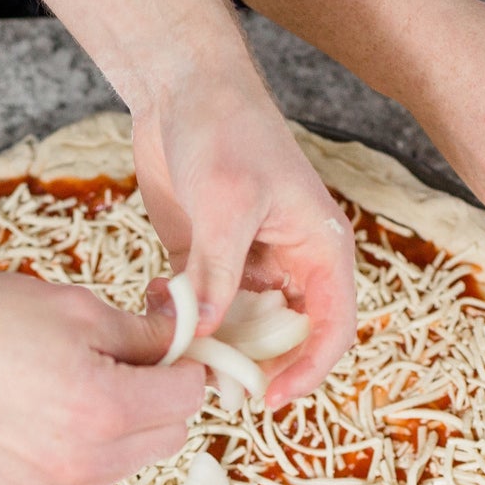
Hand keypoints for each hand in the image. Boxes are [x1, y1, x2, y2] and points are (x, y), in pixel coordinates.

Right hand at [0, 265, 205, 484]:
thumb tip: (190, 343)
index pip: (189, 398)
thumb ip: (146, 333)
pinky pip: (76, 477)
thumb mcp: (76, 307)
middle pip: (167, 438)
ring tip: (73, 385)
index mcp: (105, 408)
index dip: (186, 366)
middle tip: (123, 362)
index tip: (170, 348)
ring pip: (125, 463)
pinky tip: (36, 413)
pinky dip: (76, 449)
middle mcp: (82, 462)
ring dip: (121, 428)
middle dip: (158, 400)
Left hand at [131, 74, 356, 407]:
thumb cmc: (225, 130)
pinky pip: (198, 309)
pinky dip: (178, 319)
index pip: (332, 330)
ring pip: (238, 331)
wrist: (182, 85)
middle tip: (211, 387)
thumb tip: (204, 334)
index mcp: (319, 251)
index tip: (270, 399)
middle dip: (251, 367)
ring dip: (210, 347)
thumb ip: (216, 272)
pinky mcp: (206, 261)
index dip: (308, 371)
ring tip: (176, 351)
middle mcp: (290, 265)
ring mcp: (247, 265)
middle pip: (284, 340)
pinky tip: (152, 306)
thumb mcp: (227, 202)